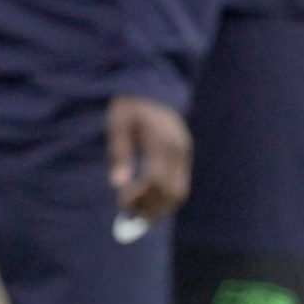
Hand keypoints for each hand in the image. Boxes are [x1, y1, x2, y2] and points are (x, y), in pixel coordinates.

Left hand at [106, 95, 191, 221]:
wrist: (154, 88)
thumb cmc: (131, 105)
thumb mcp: (118, 124)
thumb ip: (119, 153)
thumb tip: (118, 184)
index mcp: (163, 143)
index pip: (157, 180)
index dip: (141, 196)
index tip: (122, 201)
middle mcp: (179, 152)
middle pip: (173, 192)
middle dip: (152, 208)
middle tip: (130, 214)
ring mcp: (185, 155)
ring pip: (180, 193)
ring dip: (161, 207)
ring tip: (139, 212)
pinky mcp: (185, 157)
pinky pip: (180, 185)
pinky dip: (165, 198)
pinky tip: (148, 199)